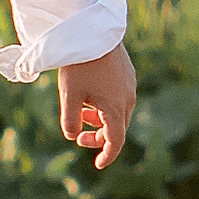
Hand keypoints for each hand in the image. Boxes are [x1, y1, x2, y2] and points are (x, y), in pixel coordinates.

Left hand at [59, 44, 135, 169]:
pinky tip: (88, 97)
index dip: (107, 155)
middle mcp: (128, 99)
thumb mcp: (69, 95)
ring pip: (117, 113)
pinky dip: (104, 106)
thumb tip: (72, 135)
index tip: (98, 165)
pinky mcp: (127, 75)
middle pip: (117, 128)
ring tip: (81, 114)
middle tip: (78, 138)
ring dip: (100, 121)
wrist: (92, 33)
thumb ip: (70, 119)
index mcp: (115, 108)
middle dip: (99, 137)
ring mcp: (129, 86)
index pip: (116, 141)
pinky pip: (118, 98)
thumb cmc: (80, 65)